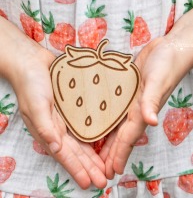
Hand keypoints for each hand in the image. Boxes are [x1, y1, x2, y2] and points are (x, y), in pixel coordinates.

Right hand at [0, 17, 106, 188]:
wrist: (33, 63)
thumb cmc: (31, 84)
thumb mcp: (35, 106)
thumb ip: (45, 127)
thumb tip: (55, 149)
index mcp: (49, 130)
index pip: (65, 155)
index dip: (77, 169)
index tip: (90, 183)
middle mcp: (60, 128)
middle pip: (78, 152)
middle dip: (90, 167)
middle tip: (104, 180)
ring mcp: (69, 119)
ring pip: (84, 141)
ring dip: (95, 156)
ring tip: (106, 167)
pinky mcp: (75, 109)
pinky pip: (88, 125)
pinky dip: (96, 135)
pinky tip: (105, 142)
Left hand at [100, 36, 192, 178]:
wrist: (167, 49)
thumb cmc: (165, 65)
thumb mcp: (157, 81)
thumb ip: (152, 101)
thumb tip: (151, 122)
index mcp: (140, 111)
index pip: (128, 138)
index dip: (120, 154)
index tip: (112, 171)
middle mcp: (134, 111)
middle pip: (121, 137)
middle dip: (112, 155)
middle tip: (102, 171)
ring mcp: (128, 103)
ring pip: (116, 127)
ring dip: (109, 142)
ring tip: (99, 156)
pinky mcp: (124, 94)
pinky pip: (113, 112)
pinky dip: (106, 122)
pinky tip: (98, 125)